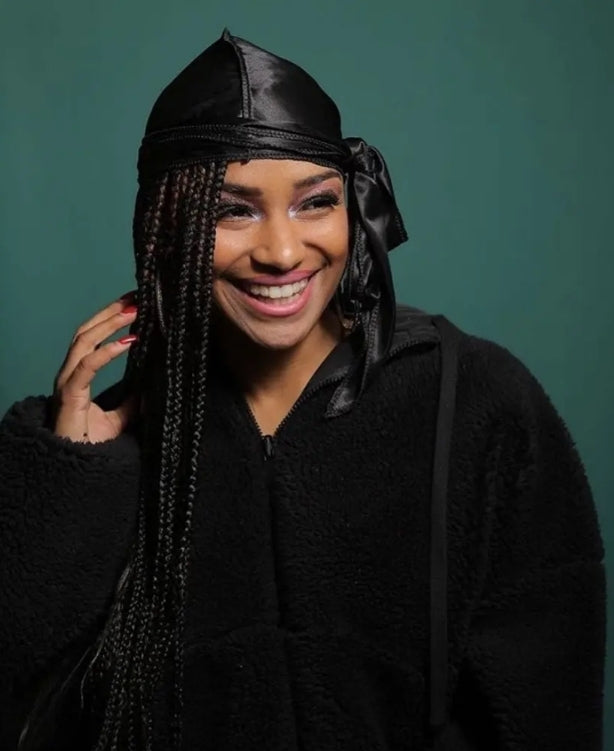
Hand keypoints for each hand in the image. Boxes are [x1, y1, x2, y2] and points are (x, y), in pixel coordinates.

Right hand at [52, 293, 138, 442]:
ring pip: (84, 340)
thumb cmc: (91, 442)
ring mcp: (68, 381)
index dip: (109, 318)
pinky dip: (108, 351)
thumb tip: (152, 386)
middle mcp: (70, 372)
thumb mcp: (121, 417)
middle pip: (87, 330)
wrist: (75, 468)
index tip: (133, 303)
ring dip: (110, 323)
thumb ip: (133, 400)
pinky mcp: (70, 394)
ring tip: (134, 311)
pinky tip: (128, 342)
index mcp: (79, 374)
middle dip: (110, 311)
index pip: (92, 336)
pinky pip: (87, 366)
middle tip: (136, 297)